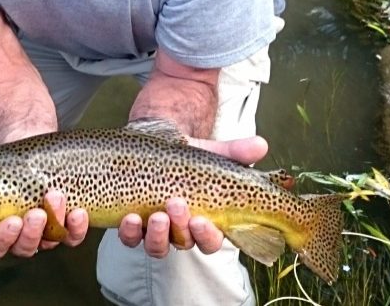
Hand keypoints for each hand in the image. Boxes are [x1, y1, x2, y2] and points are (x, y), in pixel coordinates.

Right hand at [0, 189, 88, 257]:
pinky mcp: (67, 217)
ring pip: (50, 240)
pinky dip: (76, 225)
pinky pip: (74, 233)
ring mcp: (46, 226)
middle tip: (33, 213)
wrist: (26, 133)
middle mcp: (22, 232)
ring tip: (54, 196)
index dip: (2, 238)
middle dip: (29, 233)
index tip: (10, 220)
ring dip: (53, 221)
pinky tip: (77, 210)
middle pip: (24, 247)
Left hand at [117, 135, 268, 256]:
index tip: (201, 220)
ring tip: (152, 215)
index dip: (207, 235)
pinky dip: (128, 232)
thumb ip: (236, 152)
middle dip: (179, 228)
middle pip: (183, 243)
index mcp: (205, 221)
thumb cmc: (189, 157)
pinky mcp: (132, 224)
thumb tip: (261, 145)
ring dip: (154, 234)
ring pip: (155, 245)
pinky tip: (128, 218)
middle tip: (175, 205)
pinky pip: (129, 237)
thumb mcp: (212, 153)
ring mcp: (155, 230)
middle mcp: (181, 231)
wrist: (154, 144)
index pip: (211, 240)